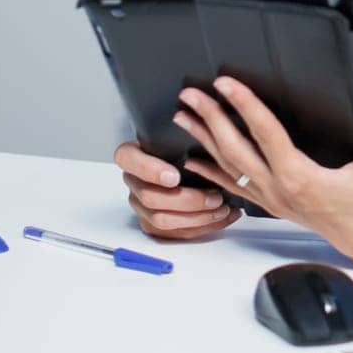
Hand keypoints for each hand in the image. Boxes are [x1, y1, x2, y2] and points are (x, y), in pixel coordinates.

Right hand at [114, 141, 242, 240]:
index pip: (129, 160)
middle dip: (187, 200)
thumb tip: (208, 120)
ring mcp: (141, 205)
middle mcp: (133, 181)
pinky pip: (174, 233)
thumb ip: (188, 130)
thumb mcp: (181, 134)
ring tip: (222, 207)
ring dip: (197, 217)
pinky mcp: (152, 224)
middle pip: (150, 197)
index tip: (175, 175)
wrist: (184, 162)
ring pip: (161, 219)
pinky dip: (203, 227)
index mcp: (133, 155)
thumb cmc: (183, 146)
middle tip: (214, 196)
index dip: (151, 170)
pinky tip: (224, 217)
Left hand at [171, 77, 352, 269]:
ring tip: (183, 117)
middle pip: (236, 148)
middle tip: (191, 94)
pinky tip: (193, 162)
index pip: (266, 133)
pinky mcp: (273, 204)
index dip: (245, 105)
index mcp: (301, 177)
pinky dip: (211, 172)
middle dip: (211, 118)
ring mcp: (272, 198)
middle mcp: (280, 188)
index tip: (226, 84)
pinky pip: (234, 186)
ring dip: (204, 140)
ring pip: (229, 166)